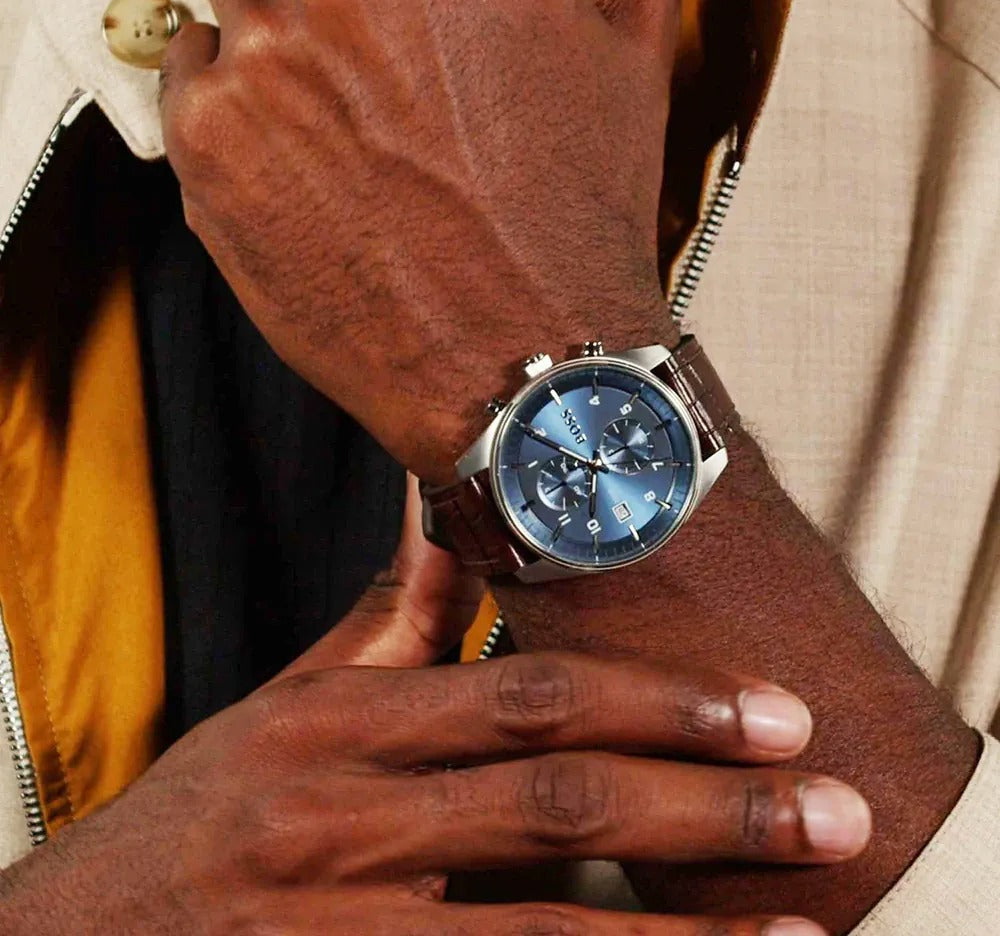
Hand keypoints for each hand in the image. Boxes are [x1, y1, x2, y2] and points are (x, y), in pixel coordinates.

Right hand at [0, 616, 867, 932]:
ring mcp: (343, 927)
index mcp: (341, 724)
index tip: (764, 710)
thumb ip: (391, 620)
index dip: (657, 700)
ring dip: (681, 931)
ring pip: (541, 930)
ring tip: (796, 926)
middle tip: (827, 808)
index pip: (528, 695)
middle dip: (707, 804)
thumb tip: (444, 513)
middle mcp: (344, 818)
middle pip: (556, 800)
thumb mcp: (290, 703)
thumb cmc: (202, 816)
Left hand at [162, 0, 680, 483]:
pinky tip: (301, 151)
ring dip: (275, 19)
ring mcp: (263, 58)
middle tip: (358, 21)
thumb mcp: (631, 47)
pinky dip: (231, 94)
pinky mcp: (208, 141)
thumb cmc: (569, 230)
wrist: (521, 364)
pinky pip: (190, 69)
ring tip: (337, 101)